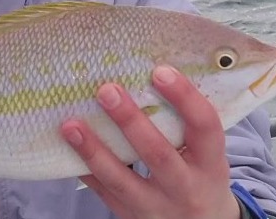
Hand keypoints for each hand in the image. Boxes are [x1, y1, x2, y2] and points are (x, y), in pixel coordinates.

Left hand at [61, 65, 240, 218]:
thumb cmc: (200, 178)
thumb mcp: (206, 156)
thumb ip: (186, 124)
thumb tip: (152, 70)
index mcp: (210, 164)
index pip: (204, 128)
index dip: (185, 98)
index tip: (160, 71)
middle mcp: (184, 187)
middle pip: (158, 155)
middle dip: (130, 122)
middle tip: (107, 90)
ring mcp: (154, 206)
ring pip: (121, 179)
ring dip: (94, 150)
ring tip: (71, 124)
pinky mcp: (128, 214)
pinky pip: (102, 191)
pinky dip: (84, 168)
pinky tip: (66, 146)